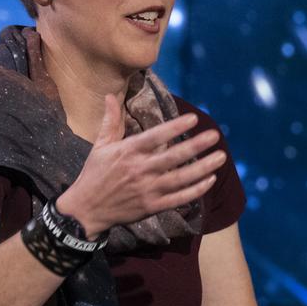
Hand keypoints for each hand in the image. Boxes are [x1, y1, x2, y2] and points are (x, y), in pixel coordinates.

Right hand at [56, 95, 226, 235]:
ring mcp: (148, 190)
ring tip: (220, 157)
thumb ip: (110, 121)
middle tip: (215, 135)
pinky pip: (179, 198)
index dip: (176, 127)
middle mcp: (140, 170)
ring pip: (182, 178)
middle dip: (197, 145)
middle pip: (174, 156)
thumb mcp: (99, 145)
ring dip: (203, 168)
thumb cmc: (93, 174)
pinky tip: (209, 180)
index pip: (156, 136)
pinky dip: (196, 190)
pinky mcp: (152, 206)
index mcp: (127, 152)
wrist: (86, 209)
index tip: (194, 119)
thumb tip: (111, 95)